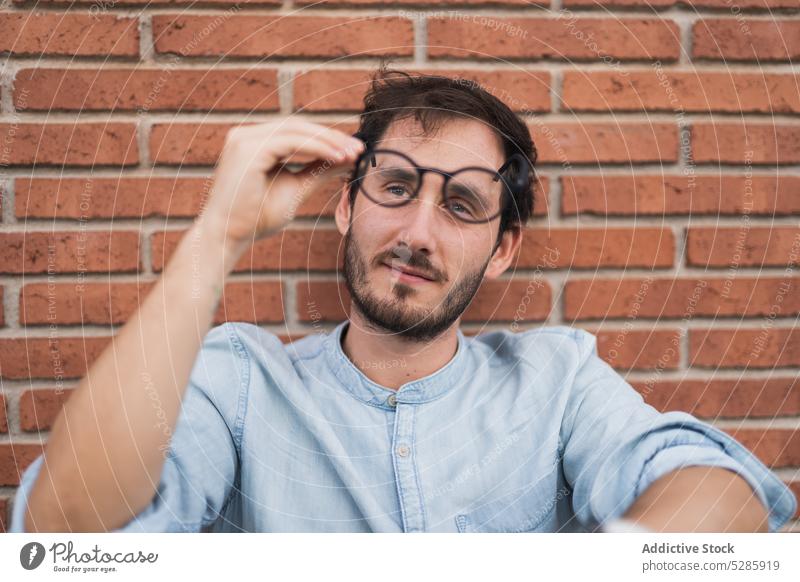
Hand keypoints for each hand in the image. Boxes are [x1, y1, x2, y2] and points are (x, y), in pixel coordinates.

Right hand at [199, 118, 363, 252]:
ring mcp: (243, 140)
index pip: (295, 132)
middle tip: (357, 149)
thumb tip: (346, 160)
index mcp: (254, 143)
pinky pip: (289, 142)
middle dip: (330, 136)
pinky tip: (335, 157)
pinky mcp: (246, 149)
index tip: (353, 150)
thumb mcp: (295, 190)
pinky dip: (316, 148)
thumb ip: (318, 172)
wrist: (228, 236)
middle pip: (296, 126)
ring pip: (294, 130)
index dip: (325, 138)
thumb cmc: (256, 218)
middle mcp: (246, 136)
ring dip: (327, 141)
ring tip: (350, 154)